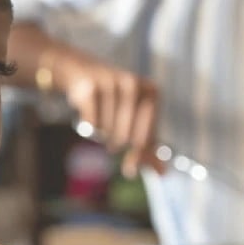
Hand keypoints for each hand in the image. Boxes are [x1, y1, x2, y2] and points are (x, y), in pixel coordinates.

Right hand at [40, 41, 160, 176]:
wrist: (81, 71)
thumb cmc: (114, 100)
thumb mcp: (135, 119)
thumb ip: (148, 146)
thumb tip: (162, 174)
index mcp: (151, 92)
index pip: (147, 136)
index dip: (139, 156)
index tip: (130, 171)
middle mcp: (133, 85)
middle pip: (127, 136)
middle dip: (117, 144)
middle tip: (111, 143)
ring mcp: (111, 85)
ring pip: (108, 131)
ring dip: (102, 134)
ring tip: (100, 122)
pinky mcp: (90, 89)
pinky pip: (92, 125)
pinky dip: (88, 127)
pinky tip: (88, 117)